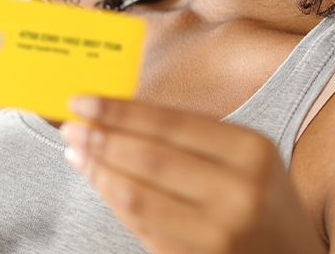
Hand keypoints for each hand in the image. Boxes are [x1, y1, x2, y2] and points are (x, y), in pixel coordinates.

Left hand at [59, 96, 325, 253]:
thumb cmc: (263, 199)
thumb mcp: (247, 157)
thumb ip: (190, 135)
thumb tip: (117, 111)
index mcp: (252, 151)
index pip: (170, 123)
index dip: (119, 110)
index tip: (82, 98)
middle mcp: (239, 193)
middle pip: (148, 158)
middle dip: (101, 138)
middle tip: (70, 124)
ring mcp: (218, 235)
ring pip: (137, 196)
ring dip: (98, 170)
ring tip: (75, 150)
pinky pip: (141, 226)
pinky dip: (112, 200)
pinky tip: (98, 180)